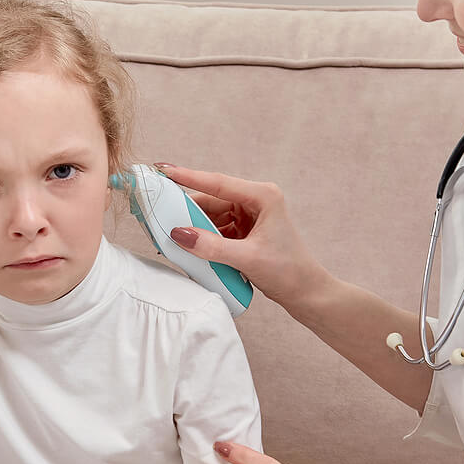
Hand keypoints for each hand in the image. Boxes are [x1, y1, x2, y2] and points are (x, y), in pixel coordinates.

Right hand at [154, 164, 326, 309]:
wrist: (305, 292)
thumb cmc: (288, 271)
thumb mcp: (247, 258)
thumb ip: (211, 246)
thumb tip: (178, 233)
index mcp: (263, 196)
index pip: (218, 183)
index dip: (188, 177)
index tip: (164, 170)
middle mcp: (256, 200)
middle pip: (211, 199)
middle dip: (186, 209)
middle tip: (158, 212)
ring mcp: (249, 215)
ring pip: (211, 215)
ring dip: (193, 226)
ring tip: (170, 236)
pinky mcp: (244, 230)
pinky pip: (215, 228)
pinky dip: (202, 237)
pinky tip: (188, 246)